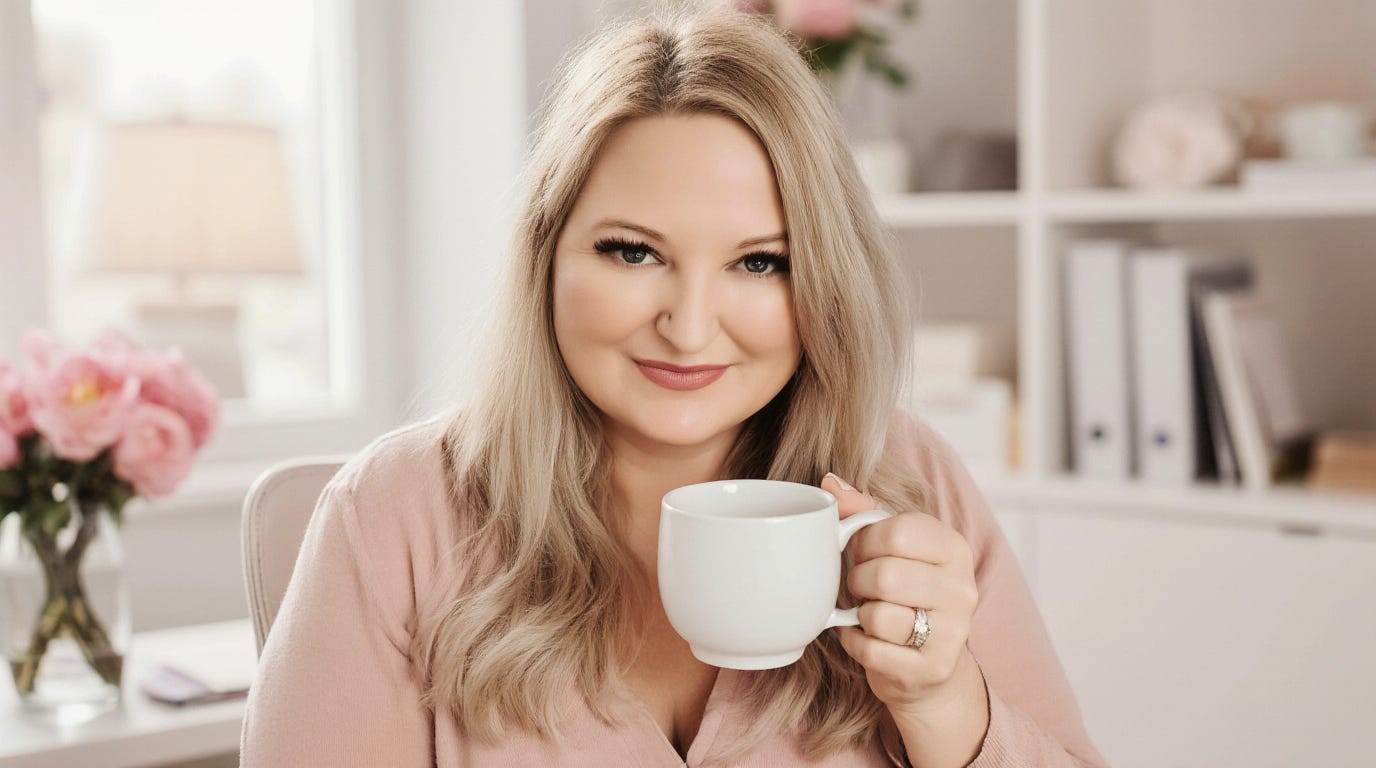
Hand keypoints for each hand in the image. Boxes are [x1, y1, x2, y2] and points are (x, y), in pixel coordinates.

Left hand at [821, 472, 983, 721]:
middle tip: (861, 587)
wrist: (926, 666)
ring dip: (860, 614)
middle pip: (886, 575)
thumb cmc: (902, 595)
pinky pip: (872, 650)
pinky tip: (865, 637)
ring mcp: (953, 632)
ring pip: (879, 615)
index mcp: (953, 548)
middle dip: (859, 581)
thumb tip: (830, 483)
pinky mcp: (933, 668)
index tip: (861, 552)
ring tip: (868, 613)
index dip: (865, 541)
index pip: (899, 531)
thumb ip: (862, 512)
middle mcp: (962, 589)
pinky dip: (855, 643)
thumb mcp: (891, 549)